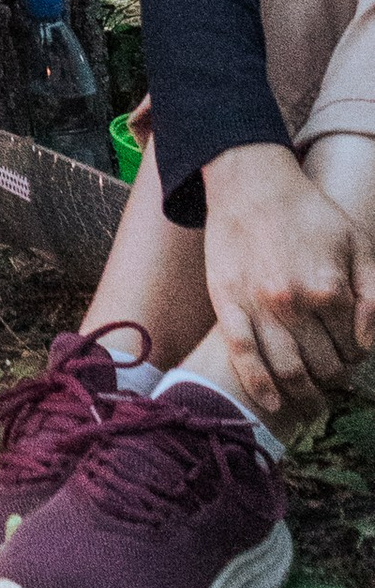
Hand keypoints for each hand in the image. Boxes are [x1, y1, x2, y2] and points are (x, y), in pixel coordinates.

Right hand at [202, 144, 374, 415]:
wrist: (251, 182)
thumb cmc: (309, 212)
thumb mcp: (357, 243)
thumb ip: (372, 295)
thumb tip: (367, 342)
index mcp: (330, 289)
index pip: (353, 348)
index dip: (356, 356)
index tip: (350, 354)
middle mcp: (294, 303)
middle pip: (322, 366)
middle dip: (332, 379)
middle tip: (330, 378)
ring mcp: (257, 305)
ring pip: (286, 370)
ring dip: (302, 394)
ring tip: (310, 402)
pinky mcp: (227, 303)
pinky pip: (242, 355)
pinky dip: (258, 385)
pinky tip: (270, 404)